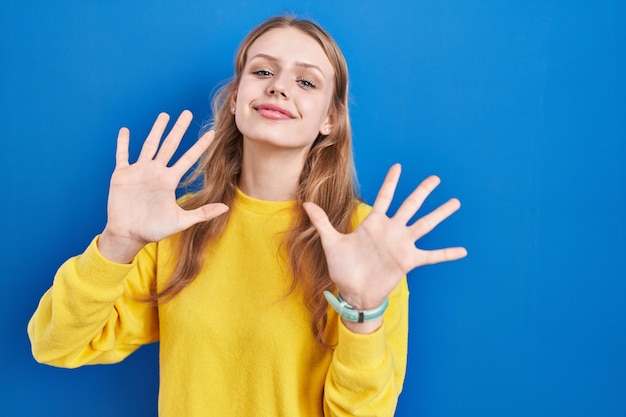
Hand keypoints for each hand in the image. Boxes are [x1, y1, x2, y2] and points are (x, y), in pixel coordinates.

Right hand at [99, 110, 227, 262]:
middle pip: (170, 145)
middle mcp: (156, 172)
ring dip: (156, 130)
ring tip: (164, 115)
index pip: (188, 158)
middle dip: (179, 129)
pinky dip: (122, 143)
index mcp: (170, 180)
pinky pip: (122, 155)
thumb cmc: (154, 230)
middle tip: (187, 113)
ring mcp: (139, 171)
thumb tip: (226, 208)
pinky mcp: (122, 175)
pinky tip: (124, 131)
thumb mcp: (181, 221)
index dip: (200, 146)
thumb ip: (203, 213)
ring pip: (149, 145)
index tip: (211, 133)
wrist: (128, 235)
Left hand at [304, 164, 466, 310]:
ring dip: (440, 214)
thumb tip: (305, 203)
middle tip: (435, 178)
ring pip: (425, 224)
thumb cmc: (343, 268)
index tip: (398, 166)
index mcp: (374, 223)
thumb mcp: (331, 243)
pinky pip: (432, 256)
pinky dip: (447, 253)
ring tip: (455, 202)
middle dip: (422, 191)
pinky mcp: (409, 261)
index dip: (391, 182)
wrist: (353, 292)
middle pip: (410, 205)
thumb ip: (322, 222)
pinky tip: (463, 250)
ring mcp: (402, 245)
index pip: (384, 197)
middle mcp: (391, 230)